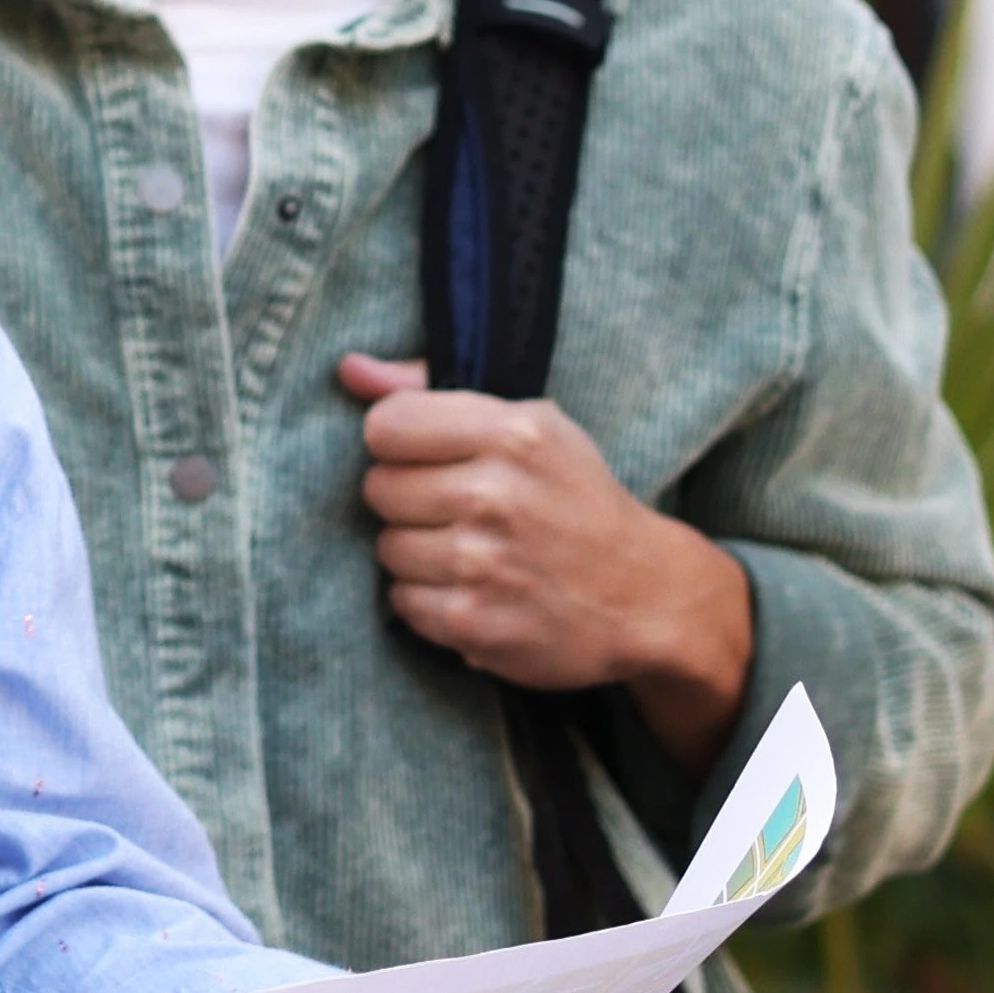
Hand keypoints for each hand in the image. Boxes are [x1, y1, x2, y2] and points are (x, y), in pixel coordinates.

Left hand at [333, 364, 759, 758]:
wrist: (643, 595)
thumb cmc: (577, 499)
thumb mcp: (530, 426)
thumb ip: (432, 391)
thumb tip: (349, 370)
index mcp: (513, 434)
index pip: (385, 425)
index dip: (399, 443)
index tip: (429, 457)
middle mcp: (495, 495)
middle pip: (378, 488)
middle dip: (409, 499)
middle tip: (456, 510)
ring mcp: (482, 564)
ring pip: (386, 548)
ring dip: (417, 552)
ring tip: (468, 552)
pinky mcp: (473, 622)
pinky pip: (402, 601)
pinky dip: (428, 599)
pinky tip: (471, 589)